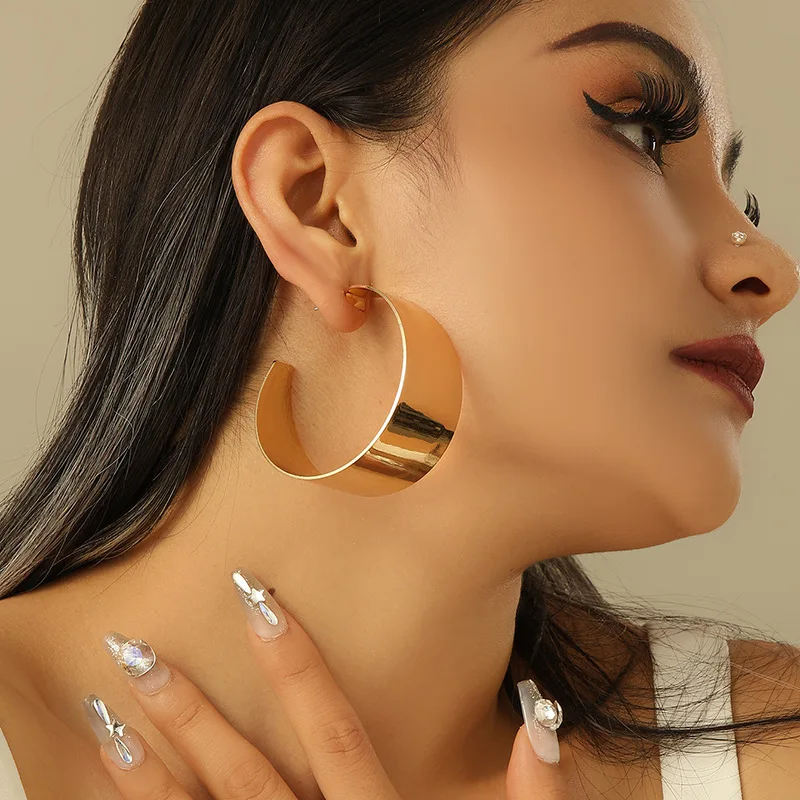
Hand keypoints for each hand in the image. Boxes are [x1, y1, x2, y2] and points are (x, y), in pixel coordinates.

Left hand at [84, 567, 574, 798]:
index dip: (296, 662)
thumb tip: (544, 715)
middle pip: (248, 774)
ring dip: (149, 776)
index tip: (257, 599)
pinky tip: (113, 786)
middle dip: (190, 710)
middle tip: (137, 651)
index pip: (334, 729)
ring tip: (105, 718)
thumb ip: (535, 794)